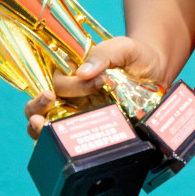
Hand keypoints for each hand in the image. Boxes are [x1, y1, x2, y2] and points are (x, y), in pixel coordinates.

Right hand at [23, 36, 166, 140]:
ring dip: (37, 128)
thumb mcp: (122, 47)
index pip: (59, 80)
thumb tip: (83, 72)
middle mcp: (69, 94)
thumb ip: (103, 54)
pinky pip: (66, 139)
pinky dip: (52, 145)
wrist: (157, 72)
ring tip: (40, 126)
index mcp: (72, 71)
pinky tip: (49, 148)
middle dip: (37, 106)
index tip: (97, 81)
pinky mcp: (88, 127)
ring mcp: (76, 113)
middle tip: (48, 101)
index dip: (73, 84)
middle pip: (40, 103)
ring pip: (44, 123)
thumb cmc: (136, 56)